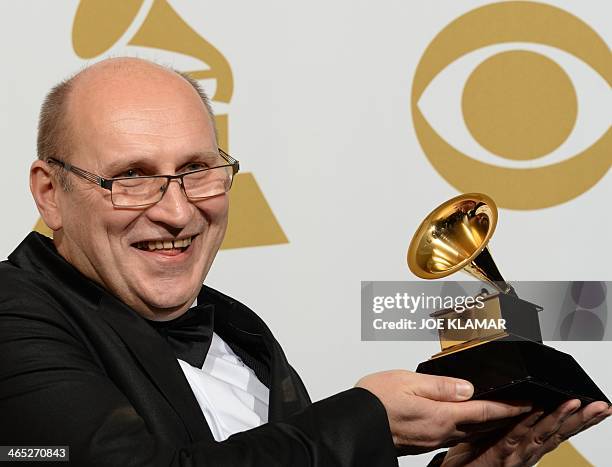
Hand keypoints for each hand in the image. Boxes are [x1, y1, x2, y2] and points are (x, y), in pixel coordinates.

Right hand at [355, 370, 531, 453]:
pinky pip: (452, 437)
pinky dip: (466, 429)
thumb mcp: (407, 381)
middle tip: (521, 409)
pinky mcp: (421, 444)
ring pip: (467, 433)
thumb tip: (467, 387)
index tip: (527, 403)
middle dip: (503, 418)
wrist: (354, 426)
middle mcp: (439, 433)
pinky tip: (464, 423)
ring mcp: (430, 441)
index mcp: (440, 416)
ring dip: (485, 425)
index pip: (483, 412)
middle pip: (480, 427)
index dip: (508, 408)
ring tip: (498, 414)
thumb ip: (440, 385)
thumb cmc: (374, 402)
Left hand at [440, 399, 611, 466]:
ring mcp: (513, 456)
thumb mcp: (494, 437)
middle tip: (602, 407)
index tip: (595, 406)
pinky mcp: (497, 456)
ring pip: (542, 435)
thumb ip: (509, 425)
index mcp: (526, 448)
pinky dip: (528, 422)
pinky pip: (514, 436)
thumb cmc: (470, 460)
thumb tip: (522, 403)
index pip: (557, 431)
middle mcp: (525, 453)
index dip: (577, 419)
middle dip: (581, 419)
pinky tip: (539, 411)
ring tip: (578, 404)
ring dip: (561, 418)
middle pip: (558, 433)